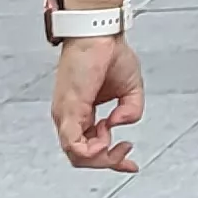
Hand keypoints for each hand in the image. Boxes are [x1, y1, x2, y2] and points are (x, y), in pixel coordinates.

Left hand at [52, 37, 147, 172]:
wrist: (98, 33)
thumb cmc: (109, 53)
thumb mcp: (132, 89)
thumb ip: (131, 111)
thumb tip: (121, 124)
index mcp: (81, 113)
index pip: (89, 149)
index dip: (111, 161)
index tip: (131, 163)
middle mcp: (69, 117)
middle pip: (80, 158)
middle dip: (107, 162)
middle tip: (125, 150)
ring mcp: (65, 115)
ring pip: (75, 155)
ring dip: (100, 157)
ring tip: (116, 140)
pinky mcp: (68, 109)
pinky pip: (72, 142)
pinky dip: (91, 149)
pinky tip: (107, 137)